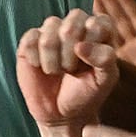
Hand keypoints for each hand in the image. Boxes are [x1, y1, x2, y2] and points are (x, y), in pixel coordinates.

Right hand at [16, 11, 120, 131]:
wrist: (61, 113)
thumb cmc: (87, 92)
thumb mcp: (105, 80)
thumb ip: (104, 59)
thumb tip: (80, 46)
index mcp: (98, 30)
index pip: (98, 23)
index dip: (93, 45)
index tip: (90, 65)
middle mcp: (75, 25)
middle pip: (72, 23)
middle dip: (71, 52)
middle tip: (72, 70)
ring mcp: (51, 31)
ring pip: (50, 30)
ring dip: (53, 59)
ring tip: (57, 71)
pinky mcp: (30, 40)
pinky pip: (31, 40)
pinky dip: (36, 59)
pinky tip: (40, 68)